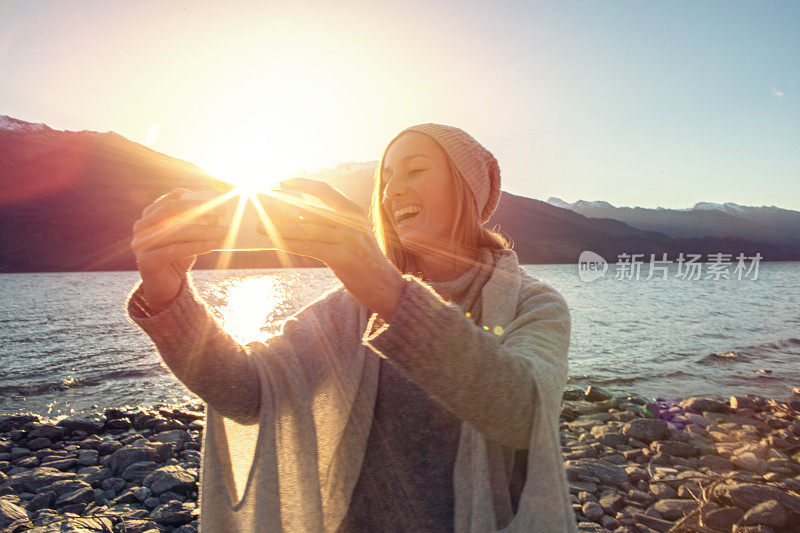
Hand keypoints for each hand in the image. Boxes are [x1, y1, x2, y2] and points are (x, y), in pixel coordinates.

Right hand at [131, 188, 226, 313]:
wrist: (166, 287)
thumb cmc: (179, 257)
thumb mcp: (187, 236)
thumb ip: (195, 222)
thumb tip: (219, 209)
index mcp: (149, 216)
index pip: (171, 200)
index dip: (193, 198)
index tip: (216, 199)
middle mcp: (141, 227)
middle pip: (170, 211)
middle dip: (198, 210)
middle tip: (222, 213)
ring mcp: (141, 244)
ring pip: (175, 232)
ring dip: (202, 230)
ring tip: (223, 231)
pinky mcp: (146, 261)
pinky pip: (174, 250)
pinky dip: (196, 246)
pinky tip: (212, 245)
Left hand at [261, 178, 405, 318]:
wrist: (386, 286)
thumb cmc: (363, 260)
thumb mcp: (351, 235)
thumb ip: (331, 222)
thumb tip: (295, 212)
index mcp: (354, 211)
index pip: (325, 190)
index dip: (302, 184)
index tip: (281, 183)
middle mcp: (352, 221)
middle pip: (309, 210)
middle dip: (280, 209)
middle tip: (259, 209)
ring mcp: (349, 238)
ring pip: (305, 229)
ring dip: (277, 228)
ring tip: (258, 227)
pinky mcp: (343, 257)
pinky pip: (309, 248)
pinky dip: (288, 244)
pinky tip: (274, 242)